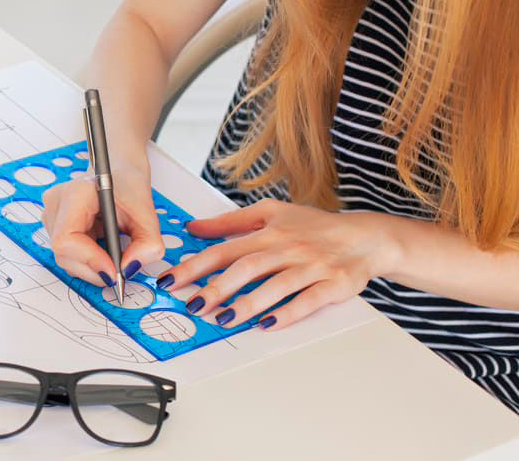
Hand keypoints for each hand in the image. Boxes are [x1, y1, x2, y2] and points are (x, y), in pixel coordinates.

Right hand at [42, 150, 163, 287]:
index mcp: (75, 193)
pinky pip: (67, 254)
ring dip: (91, 267)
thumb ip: (147, 243)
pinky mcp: (53, 225)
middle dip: (93, 269)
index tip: (113, 271)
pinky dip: (87, 261)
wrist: (119, 174)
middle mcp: (56, 204)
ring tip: (113, 257)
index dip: (89, 260)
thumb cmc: (128, 186)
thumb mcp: (146, 213)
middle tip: (120, 272)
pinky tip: (102, 250)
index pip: (66, 239)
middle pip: (63, 253)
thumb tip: (130, 268)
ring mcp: (51, 215)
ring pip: (64, 258)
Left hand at [159, 198, 398, 329]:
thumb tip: (193, 228)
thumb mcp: (271, 213)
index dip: (195, 265)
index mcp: (268, 232)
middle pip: (247, 267)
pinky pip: (309, 300)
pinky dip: (289, 312)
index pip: (224, 249)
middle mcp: (287, 248)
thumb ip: (230, 222)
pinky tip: (268, 324)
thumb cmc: (314, 226)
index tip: (171, 280)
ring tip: (223, 319)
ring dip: (248, 303)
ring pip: (276, 284)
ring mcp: (311, 266)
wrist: (366, 237)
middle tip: (193, 305)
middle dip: (217, 287)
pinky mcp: (334, 284)